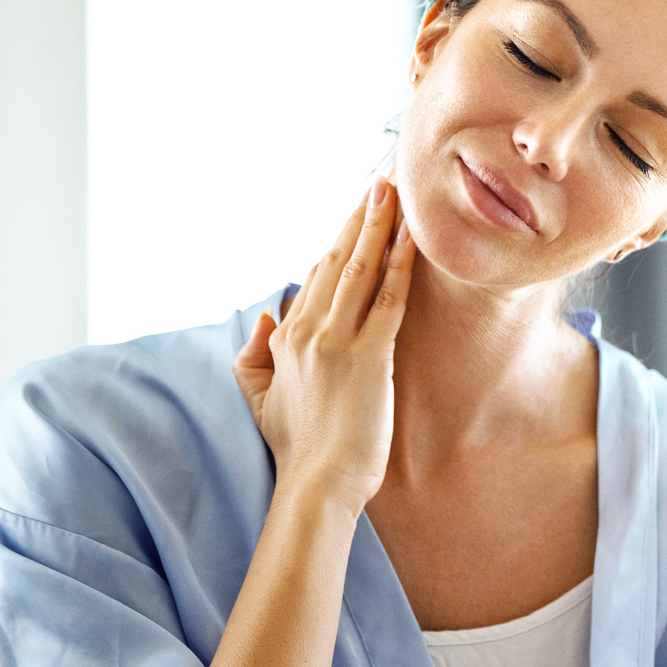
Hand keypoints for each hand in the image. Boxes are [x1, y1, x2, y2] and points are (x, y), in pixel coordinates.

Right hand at [233, 178, 415, 515]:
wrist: (317, 483)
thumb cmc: (297, 446)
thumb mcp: (259, 395)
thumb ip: (255, 352)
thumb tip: (267, 313)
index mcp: (286, 337)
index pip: (316, 276)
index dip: (339, 241)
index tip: (358, 212)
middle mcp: (307, 331)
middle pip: (336, 261)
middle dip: (358, 218)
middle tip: (380, 183)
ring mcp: (337, 342)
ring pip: (359, 270)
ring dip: (377, 227)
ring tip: (393, 192)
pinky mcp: (369, 358)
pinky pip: (387, 300)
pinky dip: (398, 265)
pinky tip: (411, 238)